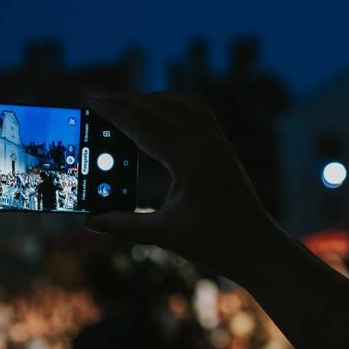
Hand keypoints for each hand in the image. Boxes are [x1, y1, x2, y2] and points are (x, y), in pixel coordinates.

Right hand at [85, 91, 283, 279]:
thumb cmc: (216, 243)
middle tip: (96, 100)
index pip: (142, 125)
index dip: (113, 112)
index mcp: (190, 158)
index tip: (90, 99)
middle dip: (125, 100)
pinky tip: (156, 118)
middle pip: (158, 106)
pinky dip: (170, 107)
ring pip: (178, 103)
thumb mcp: (164, 235)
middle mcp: (205, 141)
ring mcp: (217, 141)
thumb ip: (123, 226)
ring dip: (150, 100)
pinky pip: (194, 111)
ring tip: (123, 106)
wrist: (259, 249)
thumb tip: (90, 220)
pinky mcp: (222, 146)